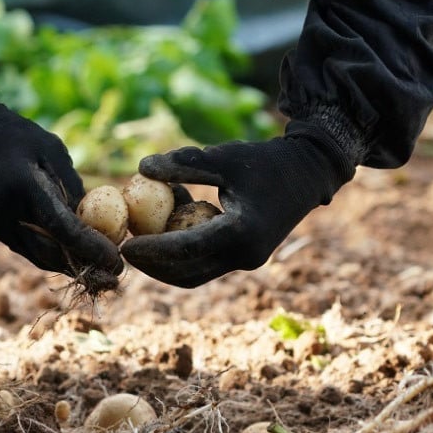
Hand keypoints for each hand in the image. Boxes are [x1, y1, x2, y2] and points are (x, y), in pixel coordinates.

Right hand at [0, 43, 121, 277]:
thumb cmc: (16, 135)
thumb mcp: (52, 149)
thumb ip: (72, 187)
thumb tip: (96, 222)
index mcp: (22, 187)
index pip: (62, 229)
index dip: (92, 249)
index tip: (116, 261)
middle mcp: (6, 213)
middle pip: (50, 254)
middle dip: (85, 268)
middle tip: (115, 276)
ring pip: (39, 257)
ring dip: (69, 267)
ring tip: (100, 272)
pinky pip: (28, 249)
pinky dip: (53, 255)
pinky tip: (75, 258)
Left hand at [120, 122, 355, 286]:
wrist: (308, 173)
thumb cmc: (265, 161)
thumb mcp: (224, 157)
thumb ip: (184, 164)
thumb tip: (142, 168)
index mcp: (242, 233)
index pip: (187, 249)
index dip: (153, 249)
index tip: (125, 244)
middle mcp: (244, 255)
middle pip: (187, 274)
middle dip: (153, 266)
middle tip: (124, 251)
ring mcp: (245, 260)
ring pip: (195, 274)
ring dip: (165, 264)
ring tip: (139, 242)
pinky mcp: (243, 257)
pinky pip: (205, 263)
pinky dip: (182, 253)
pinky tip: (165, 229)